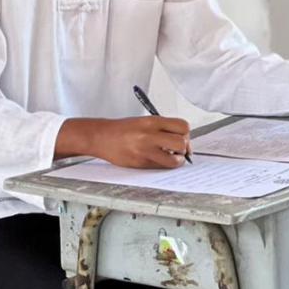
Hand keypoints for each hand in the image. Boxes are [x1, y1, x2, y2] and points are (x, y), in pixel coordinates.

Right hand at [56, 116, 190, 167]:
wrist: (102, 136)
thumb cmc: (124, 129)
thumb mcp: (145, 121)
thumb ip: (163, 128)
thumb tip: (183, 141)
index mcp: (152, 121)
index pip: (183, 126)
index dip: (186, 134)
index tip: (183, 138)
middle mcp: (150, 135)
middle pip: (182, 143)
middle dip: (184, 148)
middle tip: (179, 150)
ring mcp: (145, 150)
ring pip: (174, 160)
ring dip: (177, 161)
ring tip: (172, 158)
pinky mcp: (141, 163)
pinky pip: (161, 167)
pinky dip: (165, 165)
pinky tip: (159, 161)